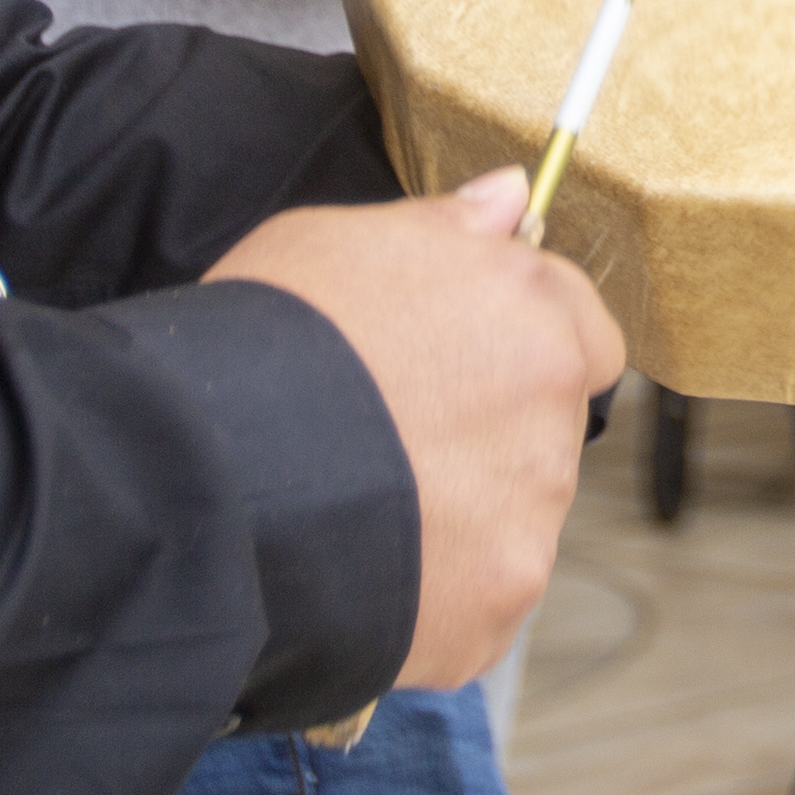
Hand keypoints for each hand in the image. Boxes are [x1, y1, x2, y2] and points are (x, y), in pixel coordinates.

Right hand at [211, 169, 625, 687]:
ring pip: (515, 512)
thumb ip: (444, 227)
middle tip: (393, 436)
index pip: (584, 331)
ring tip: (362, 502)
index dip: (523, 346)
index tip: (465, 363)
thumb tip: (509, 198)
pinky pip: (480, 592)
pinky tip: (364, 565)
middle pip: (547, 428)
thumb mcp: (338, 241)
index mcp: (530, 309)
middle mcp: (553, 408)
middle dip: (489, 433)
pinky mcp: (500, 596)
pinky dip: (436, 587)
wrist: (210, 475)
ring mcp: (533, 511)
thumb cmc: (267, 341)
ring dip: (462, 511)